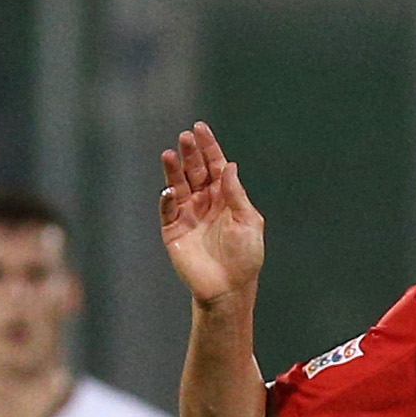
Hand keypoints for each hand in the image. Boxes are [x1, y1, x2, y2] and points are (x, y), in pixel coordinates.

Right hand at [160, 122, 265, 306]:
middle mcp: (205, 201)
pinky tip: (169, 190)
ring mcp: (188, 214)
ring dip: (173, 170)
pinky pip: (167, 210)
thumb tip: (229, 166)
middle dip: (190, 153)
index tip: (200, 128)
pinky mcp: (174, 230)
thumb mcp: (248, 222)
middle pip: (195, 170)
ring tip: (170, 155)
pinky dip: (167, 198)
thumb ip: (236, 194)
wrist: (228, 288)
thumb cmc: (244, 257)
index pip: (215, 165)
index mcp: (225, 197)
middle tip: (185, 137)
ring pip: (178, 185)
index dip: (208, 147)